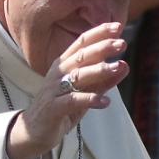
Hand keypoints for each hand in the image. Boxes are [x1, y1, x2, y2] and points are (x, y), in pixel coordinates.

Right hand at [7, 23, 128, 158]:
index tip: (118, 27)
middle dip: (102, 48)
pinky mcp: (53, 108)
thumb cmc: (61, 109)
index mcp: (64, 64)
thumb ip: (103, 81)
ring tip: (118, 67)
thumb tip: (124, 66)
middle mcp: (58, 73)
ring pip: (78, 76)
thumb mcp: (85, 93)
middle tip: (122, 43)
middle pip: (81, 56)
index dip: (99, 34)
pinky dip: (90, 99)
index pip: (81, 43)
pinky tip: (105, 101)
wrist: (34, 132)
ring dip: (99, 70)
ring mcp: (53, 90)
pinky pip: (73, 101)